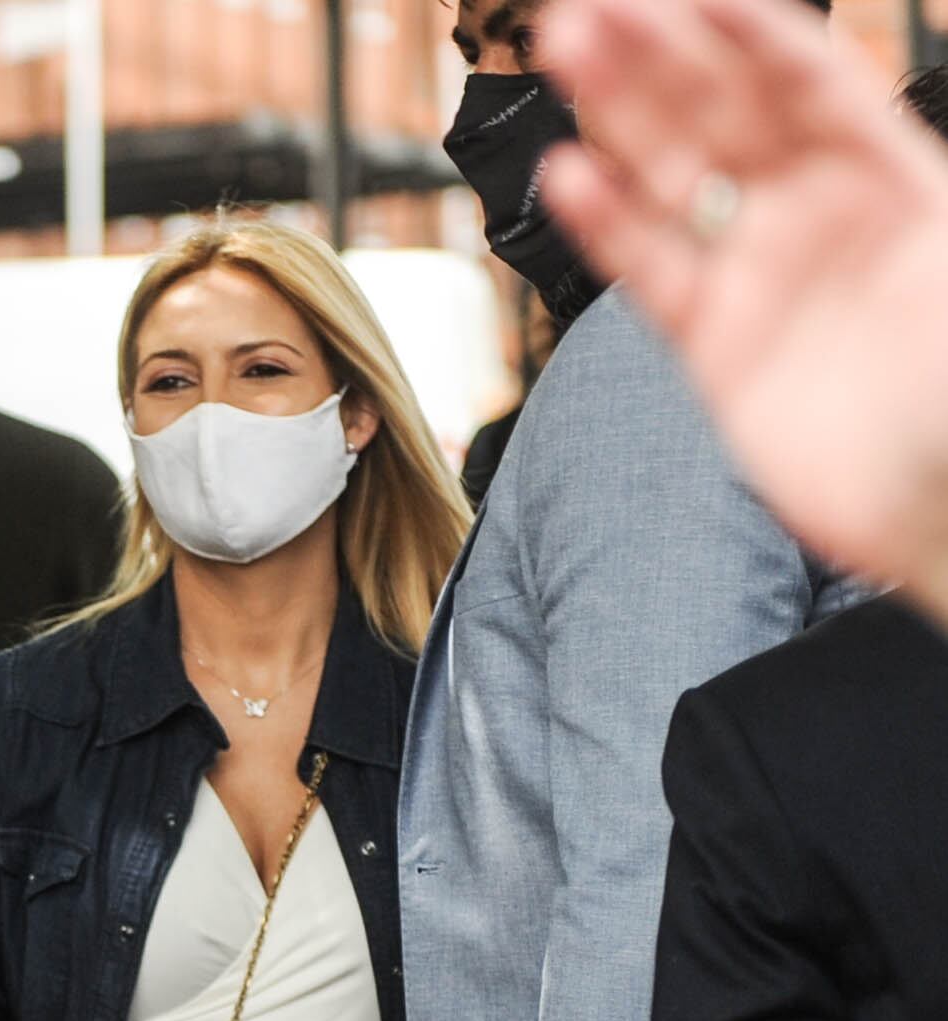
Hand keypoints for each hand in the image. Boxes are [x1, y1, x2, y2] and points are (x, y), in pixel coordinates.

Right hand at [537, 0, 947, 627]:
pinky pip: (653, 272)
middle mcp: (820, 219)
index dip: (743, 28)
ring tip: (565, 52)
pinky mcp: (716, 349)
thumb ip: (911, 193)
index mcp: (896, 181)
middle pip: (726, 111)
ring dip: (619, 113)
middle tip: (591, 9)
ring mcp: (763, 279)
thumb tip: (857, 100)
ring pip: (677, 176)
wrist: (947, 515)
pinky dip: (608, 223)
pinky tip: (571, 174)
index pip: (807, 80)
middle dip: (660, 52)